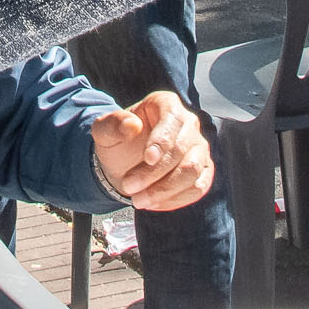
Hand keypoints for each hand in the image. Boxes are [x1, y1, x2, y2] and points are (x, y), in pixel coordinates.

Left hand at [92, 91, 212, 211]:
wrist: (125, 163)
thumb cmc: (118, 142)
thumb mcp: (104, 132)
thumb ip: (112, 125)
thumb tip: (131, 125)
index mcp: (167, 105)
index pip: (172, 120)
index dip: (162, 141)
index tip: (148, 159)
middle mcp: (189, 123)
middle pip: (182, 149)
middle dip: (155, 173)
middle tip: (129, 186)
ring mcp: (199, 148)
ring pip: (193, 171)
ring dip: (165, 190)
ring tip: (138, 200)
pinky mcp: (203, 171)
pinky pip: (198, 188)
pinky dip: (175, 199)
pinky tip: (154, 203)